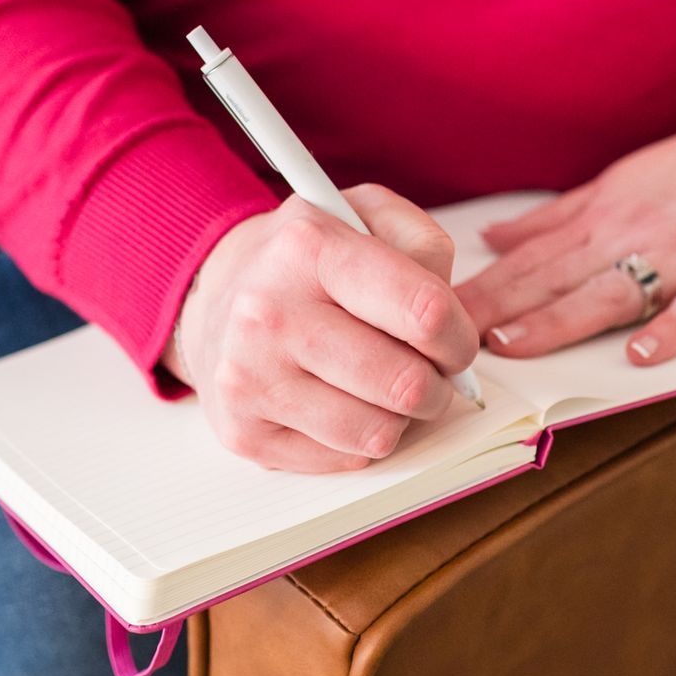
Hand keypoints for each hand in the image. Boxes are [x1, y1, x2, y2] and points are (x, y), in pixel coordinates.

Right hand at [164, 185, 480, 472]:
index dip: (459, 337)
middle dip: (436, 385)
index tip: (453, 343)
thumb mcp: (364, 215)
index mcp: (308, 248)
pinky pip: (345, 460)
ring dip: (399, 417)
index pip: (424, 311)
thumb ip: (423, 244)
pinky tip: (340, 403)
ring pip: (379, 433)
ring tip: (380, 386)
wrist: (216, 297)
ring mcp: (250, 377)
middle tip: (424, 371)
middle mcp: (269, 313)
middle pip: (407, 384)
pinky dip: (359, 438)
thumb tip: (453, 321)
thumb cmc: (305, 262)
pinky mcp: (243, 432)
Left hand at [456, 92, 675, 365]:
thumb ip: (557, 218)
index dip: (478, 289)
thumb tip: (492, 239)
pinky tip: (638, 355)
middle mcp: (634, 234)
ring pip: (611, 290)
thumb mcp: (623, 182)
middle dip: (496, 309)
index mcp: (604, 216)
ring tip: (514, 348)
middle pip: (554, 277)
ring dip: (560, 320)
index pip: (526, 260)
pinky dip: (671, 328)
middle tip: (441, 338)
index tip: (424, 310)